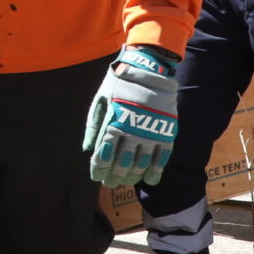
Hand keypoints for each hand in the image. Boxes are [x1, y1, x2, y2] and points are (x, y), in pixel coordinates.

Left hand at [84, 43, 180, 187]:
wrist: (148, 69)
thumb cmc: (119, 84)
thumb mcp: (100, 100)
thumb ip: (93, 126)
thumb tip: (87, 149)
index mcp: (113, 124)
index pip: (103, 156)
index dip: (99, 170)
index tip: (97, 176)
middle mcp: (132, 132)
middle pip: (121, 165)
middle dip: (113, 177)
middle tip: (110, 184)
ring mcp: (151, 133)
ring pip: (140, 165)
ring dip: (132, 177)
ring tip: (126, 181)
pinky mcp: (166, 133)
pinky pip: (161, 158)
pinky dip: (155, 171)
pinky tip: (149, 179)